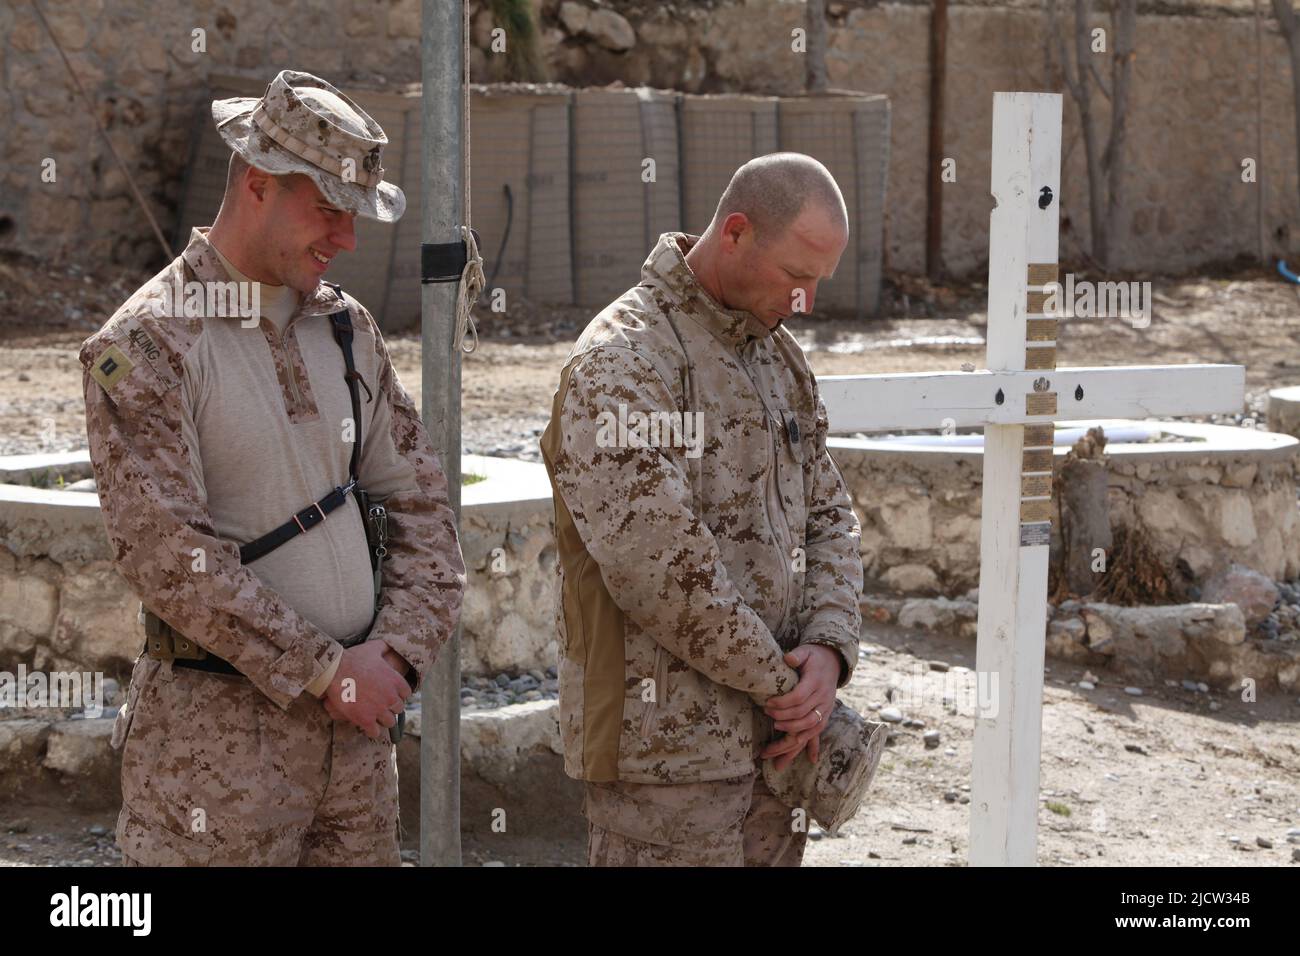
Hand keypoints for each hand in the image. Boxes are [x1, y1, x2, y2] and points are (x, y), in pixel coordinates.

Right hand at [322, 639, 412, 739]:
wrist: (335, 671)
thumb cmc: (353, 658)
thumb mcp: (374, 647)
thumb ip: (385, 648)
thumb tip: (390, 646)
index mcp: (396, 681)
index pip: (406, 693)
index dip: (398, 694)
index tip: (391, 694)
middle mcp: (391, 697)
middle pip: (398, 708)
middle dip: (390, 707)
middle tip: (382, 705)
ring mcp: (378, 710)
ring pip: (389, 722)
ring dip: (383, 720)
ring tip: (375, 717)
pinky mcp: (365, 720)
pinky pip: (375, 732)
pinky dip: (372, 731)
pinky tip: (368, 727)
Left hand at [759, 644, 840, 769]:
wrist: (833, 662)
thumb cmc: (814, 657)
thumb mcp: (806, 651)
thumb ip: (797, 655)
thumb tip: (788, 659)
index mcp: (816, 682)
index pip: (799, 697)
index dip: (782, 703)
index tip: (767, 704)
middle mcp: (823, 697)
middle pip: (803, 715)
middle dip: (784, 719)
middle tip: (767, 717)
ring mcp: (826, 708)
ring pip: (810, 727)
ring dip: (793, 735)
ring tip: (776, 736)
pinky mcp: (825, 715)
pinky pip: (818, 732)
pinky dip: (811, 744)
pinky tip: (807, 758)